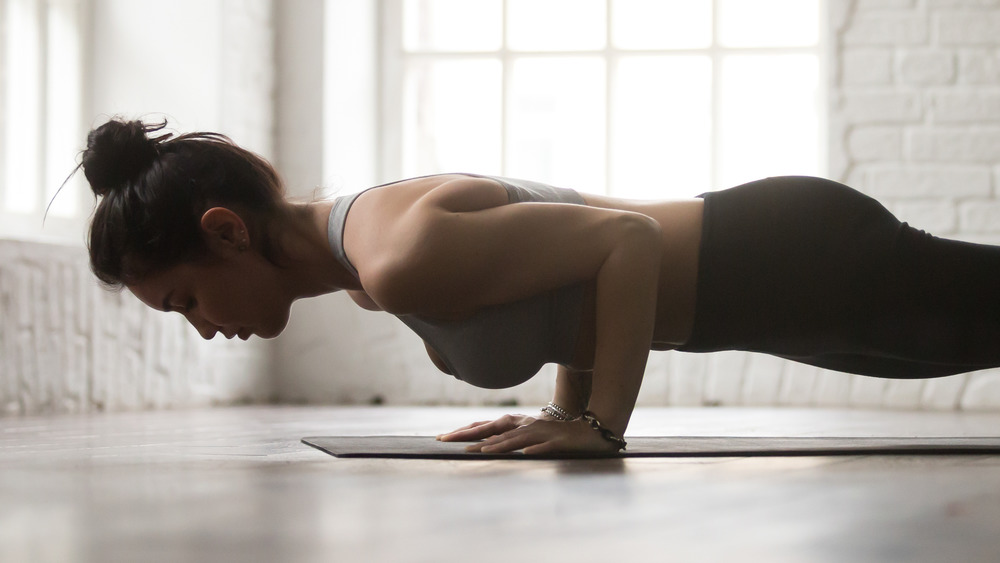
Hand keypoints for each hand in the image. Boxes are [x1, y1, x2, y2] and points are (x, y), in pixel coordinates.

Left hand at [436, 414, 620, 454]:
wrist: (590, 432)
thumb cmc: (558, 436)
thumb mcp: (531, 436)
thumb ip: (512, 438)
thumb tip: (488, 444)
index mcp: (518, 424)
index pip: (487, 426)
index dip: (465, 431)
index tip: (443, 437)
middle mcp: (526, 425)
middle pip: (494, 430)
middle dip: (470, 435)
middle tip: (447, 441)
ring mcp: (541, 433)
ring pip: (515, 438)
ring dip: (496, 444)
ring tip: (478, 450)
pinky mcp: (557, 441)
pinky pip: (542, 446)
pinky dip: (530, 449)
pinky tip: (523, 453)